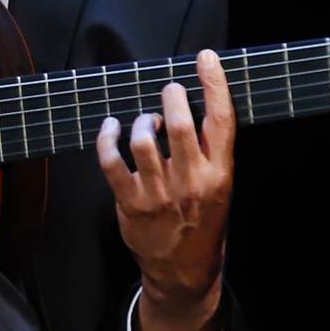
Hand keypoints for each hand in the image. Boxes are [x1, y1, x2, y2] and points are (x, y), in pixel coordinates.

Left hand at [95, 49, 234, 330]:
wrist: (185, 271)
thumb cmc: (203, 221)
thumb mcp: (221, 188)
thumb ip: (210, 151)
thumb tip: (192, 105)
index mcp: (220, 174)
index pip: (221, 120)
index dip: (214, 84)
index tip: (206, 58)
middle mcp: (191, 181)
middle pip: (177, 124)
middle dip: (170, 97)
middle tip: (168, 89)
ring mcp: (159, 193)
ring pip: (142, 139)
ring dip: (140, 120)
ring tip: (144, 121)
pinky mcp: (131, 203)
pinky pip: (111, 160)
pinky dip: (108, 137)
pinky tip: (111, 127)